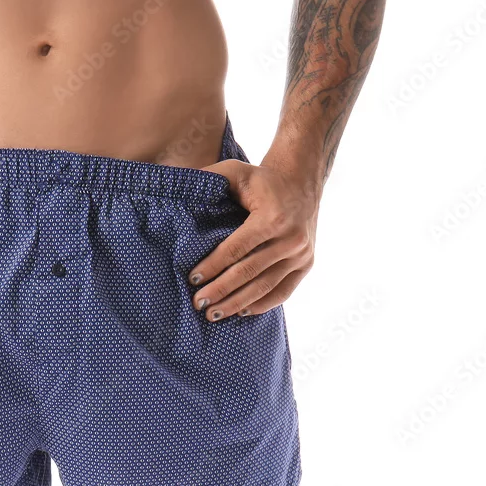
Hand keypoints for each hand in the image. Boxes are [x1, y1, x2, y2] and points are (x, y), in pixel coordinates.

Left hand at [188, 159, 318, 319]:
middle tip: (198, 302)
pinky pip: (283, 291)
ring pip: (265, 286)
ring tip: (214, 314)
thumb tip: (178, 191)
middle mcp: (291, 238)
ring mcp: (302, 254)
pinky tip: (241, 312)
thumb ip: (209, 179)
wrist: (301, 181)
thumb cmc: (261, 178)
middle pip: (249, 272)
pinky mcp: (307, 264)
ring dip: (238, 303)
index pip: (236, 248)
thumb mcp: (235, 171)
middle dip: (221, 290)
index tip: (193, 279)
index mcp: (273, 217)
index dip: (213, 266)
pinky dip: (262, 305)